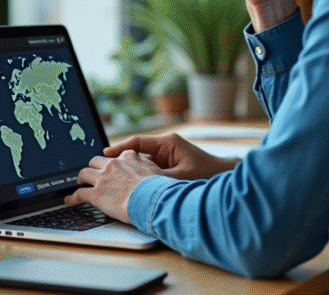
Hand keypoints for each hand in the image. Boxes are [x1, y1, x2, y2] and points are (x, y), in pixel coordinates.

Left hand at [65, 150, 161, 223]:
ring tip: (78, 184)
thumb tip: (155, 176)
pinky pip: (79, 194)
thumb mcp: (157, 172)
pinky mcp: (96, 194)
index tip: (110, 167)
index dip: (111, 163)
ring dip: (80, 179)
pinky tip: (69, 201)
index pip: (115, 156)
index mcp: (129, 157)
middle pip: (95, 161)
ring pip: (84, 173)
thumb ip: (150, 170)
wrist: (153, 199)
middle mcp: (114, 164)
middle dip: (93, 168)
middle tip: (92, 175)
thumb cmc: (159, 189)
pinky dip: (72, 198)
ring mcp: (103, 178)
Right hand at [105, 133, 239, 179]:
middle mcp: (165, 147)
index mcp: (168, 143)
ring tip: (112, 179)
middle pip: (136, 152)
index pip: (137, 142)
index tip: (105, 154)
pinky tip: (131, 186)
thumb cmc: (209, 173)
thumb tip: (141, 186)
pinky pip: (149, 170)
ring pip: (141, 162)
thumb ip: (161, 180)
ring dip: (130, 170)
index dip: (119, 148)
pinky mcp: (169, 166)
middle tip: (103, 169)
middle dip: (121, 160)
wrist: (225, 176)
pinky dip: (140, 176)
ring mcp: (166, 156)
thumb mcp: (182, 178)